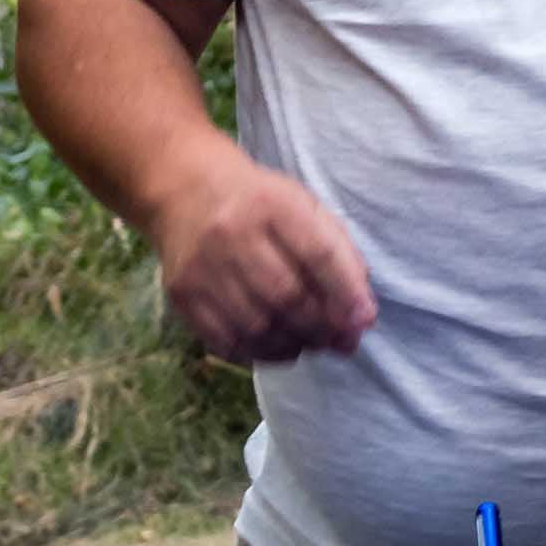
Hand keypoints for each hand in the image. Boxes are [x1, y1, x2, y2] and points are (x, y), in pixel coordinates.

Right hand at [146, 154, 374, 362]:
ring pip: (256, 326)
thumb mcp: (305, 209)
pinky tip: (279, 346)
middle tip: (340, 340)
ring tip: (312, 343)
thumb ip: (340, 256)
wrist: (187, 191)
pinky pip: (225, 341)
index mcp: (272, 203)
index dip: (345, 293)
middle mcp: (231, 232)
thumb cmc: (261, 204)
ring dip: (294, 344)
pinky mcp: (182, 294)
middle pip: (286, 296)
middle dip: (322, 327)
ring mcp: (201, 266)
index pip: (318, 253)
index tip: (363, 321)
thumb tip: (361, 317)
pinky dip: (261, 354)